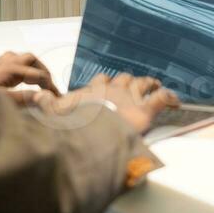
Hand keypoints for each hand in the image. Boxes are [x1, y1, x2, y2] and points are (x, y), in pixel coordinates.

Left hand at [0, 52, 58, 105]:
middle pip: (31, 59)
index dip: (50, 87)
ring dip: (32, 67)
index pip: (37, 75)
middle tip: (50, 88)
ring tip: (38, 83)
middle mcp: (4, 62)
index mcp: (9, 69)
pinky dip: (21, 68)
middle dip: (43, 71)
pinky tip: (20, 81)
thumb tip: (45, 98)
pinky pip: (11, 61)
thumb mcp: (2, 102)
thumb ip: (24, 99)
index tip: (57, 100)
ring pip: (20, 58)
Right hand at [37, 72, 179, 133]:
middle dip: (130, 82)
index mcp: (93, 92)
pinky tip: (176, 100)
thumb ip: (46, 104)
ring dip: (149, 84)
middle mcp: (113, 91)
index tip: (107, 84)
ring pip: (143, 84)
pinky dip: (169, 97)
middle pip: (124, 79)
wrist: (87, 133)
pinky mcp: (144, 110)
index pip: (100, 81)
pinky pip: (161, 99)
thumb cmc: (70, 125)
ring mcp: (130, 99)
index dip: (105, 82)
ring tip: (155, 84)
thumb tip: (37, 97)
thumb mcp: (54, 113)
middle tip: (136, 85)